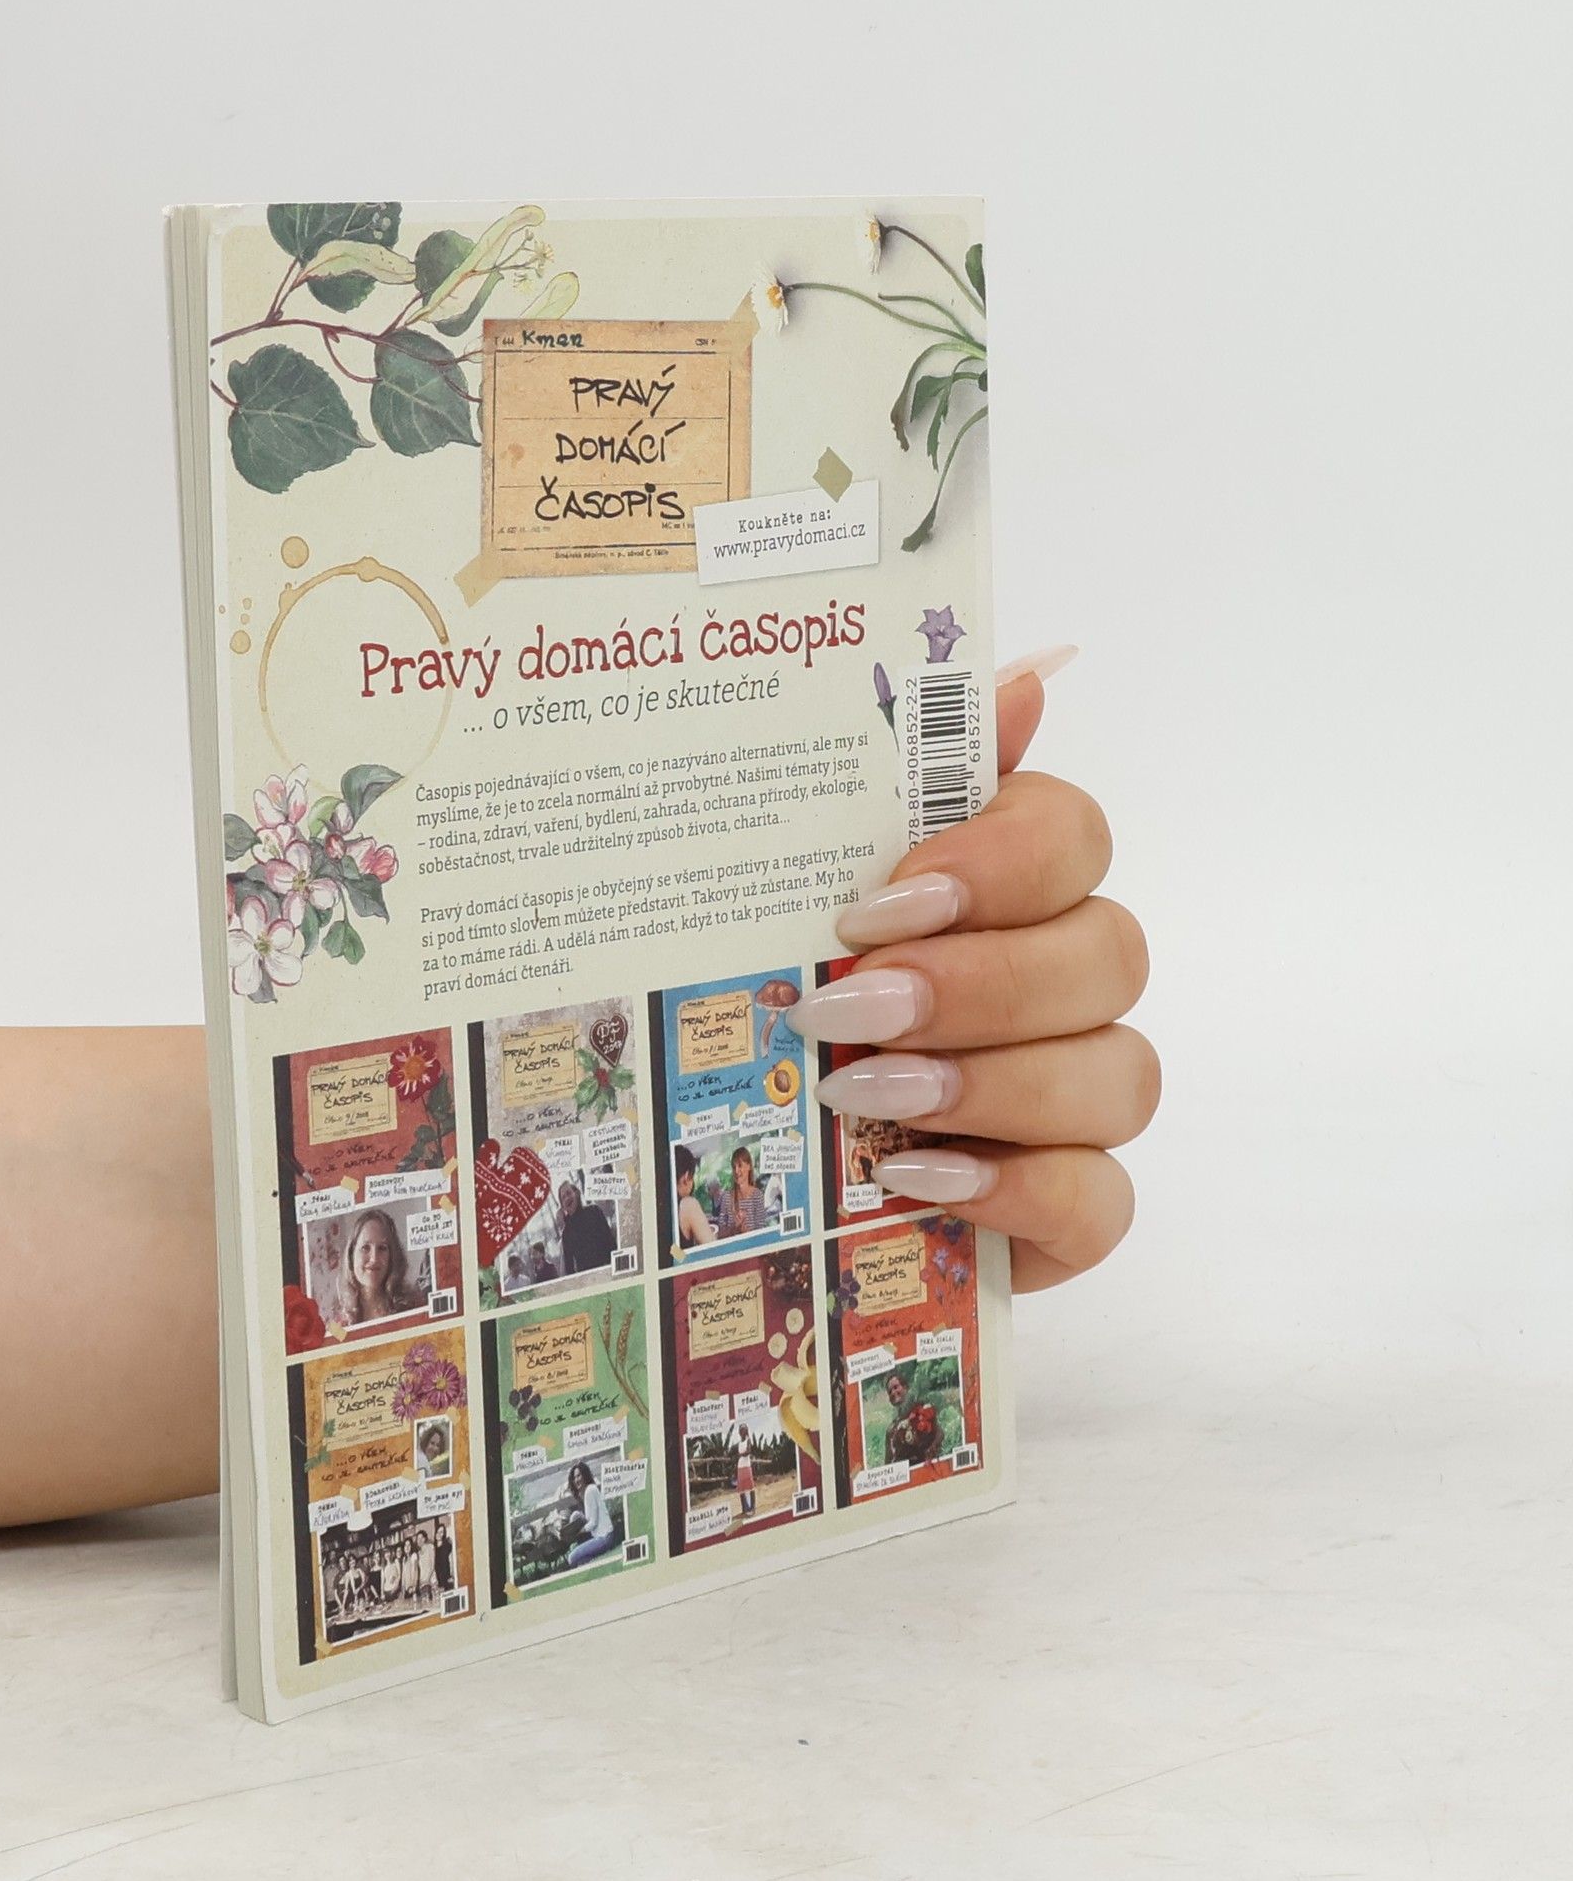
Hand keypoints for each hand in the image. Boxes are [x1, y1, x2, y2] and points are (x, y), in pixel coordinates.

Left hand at [789, 651, 1156, 1290]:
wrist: (761, 1158)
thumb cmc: (786, 1004)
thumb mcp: (799, 890)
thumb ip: (902, 782)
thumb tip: (1023, 673)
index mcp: (1011, 890)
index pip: (1072, 836)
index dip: (998, 862)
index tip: (878, 903)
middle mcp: (1068, 983)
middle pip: (1106, 953)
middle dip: (978, 982)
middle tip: (852, 1005)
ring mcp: (1082, 1100)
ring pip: (1119, 1073)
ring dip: (989, 1083)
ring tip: (863, 1095)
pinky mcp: (1073, 1207)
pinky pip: (1100, 1197)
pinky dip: (1015, 1187)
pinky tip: (916, 1175)